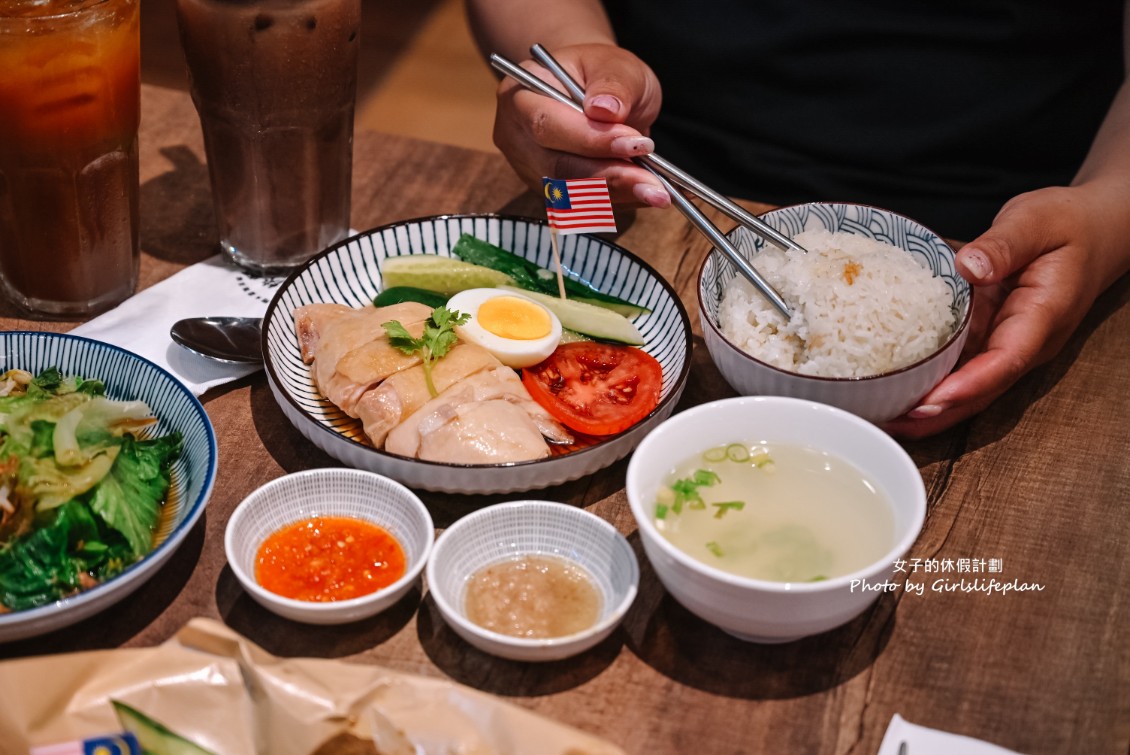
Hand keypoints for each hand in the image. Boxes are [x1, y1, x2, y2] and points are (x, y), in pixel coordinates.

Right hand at [493, 43, 669, 206]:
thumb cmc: (600, 73)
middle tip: (654, 185)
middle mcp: (517, 136)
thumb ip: (612, 83)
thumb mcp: (614, 63)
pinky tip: (646, 194)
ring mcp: (531, 168)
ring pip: (571, 193)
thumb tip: (606, 109)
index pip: (547, 124)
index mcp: (522, 94)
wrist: (594, 92)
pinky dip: (618, 200)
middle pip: (557, 167)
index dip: (590, 140)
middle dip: (609, 177)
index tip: (635, 144)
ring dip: (617, 195)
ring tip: (657, 193)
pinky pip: (583, 205)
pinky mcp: (550, 191)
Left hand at [884, 182, 1129, 438]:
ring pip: (967, 387)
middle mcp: (1025, 341)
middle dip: (935, 413)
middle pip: (980, 390)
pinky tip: (892, 389)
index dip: (965, 386)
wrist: (1092, 229)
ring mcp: (1006, 343)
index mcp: (1041, 317)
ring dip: (926, 407)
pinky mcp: (989, 338)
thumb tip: (971, 265)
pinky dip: (928, 383)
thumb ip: (1005, 244)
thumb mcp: (1037, 221)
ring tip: (879, 414)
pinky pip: (959, 367)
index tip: (928, 402)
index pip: (1005, 361)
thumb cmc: (1067, 224)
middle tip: (888, 421)